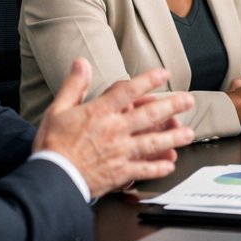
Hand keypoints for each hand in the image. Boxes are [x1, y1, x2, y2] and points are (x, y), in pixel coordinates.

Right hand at [33, 58, 194, 196]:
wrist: (51, 177)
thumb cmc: (52, 144)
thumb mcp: (57, 109)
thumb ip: (74, 86)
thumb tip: (81, 63)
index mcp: (99, 113)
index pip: (129, 92)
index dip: (148, 80)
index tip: (164, 73)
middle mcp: (114, 130)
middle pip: (149, 115)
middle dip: (172, 106)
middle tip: (188, 100)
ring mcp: (120, 152)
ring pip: (153, 142)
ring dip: (173, 138)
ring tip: (189, 134)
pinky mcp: (119, 172)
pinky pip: (144, 169)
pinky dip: (158, 168)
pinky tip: (170, 165)